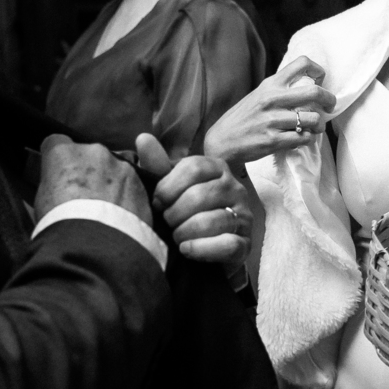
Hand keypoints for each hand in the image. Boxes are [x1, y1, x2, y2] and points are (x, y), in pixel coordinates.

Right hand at [35, 134, 151, 224]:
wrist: (95, 243)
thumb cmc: (59, 223)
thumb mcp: (41, 202)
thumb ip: (51, 184)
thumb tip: (56, 186)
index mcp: (64, 153)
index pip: (56, 143)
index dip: (57, 159)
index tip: (58, 172)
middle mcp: (95, 152)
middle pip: (89, 155)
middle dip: (88, 170)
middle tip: (85, 195)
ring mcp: (122, 165)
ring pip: (115, 167)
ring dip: (111, 181)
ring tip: (107, 207)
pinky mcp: (142, 183)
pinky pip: (133, 184)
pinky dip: (128, 194)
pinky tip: (122, 214)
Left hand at [137, 133, 252, 267]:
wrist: (201, 248)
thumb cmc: (183, 212)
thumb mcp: (169, 187)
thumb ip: (157, 165)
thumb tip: (142, 138)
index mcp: (217, 169)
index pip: (194, 168)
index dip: (168, 187)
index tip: (157, 202)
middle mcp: (235, 188)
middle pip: (201, 195)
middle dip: (174, 213)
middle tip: (166, 222)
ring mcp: (244, 216)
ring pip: (214, 221)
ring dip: (185, 232)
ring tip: (176, 237)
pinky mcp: (246, 243)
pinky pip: (227, 244)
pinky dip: (201, 249)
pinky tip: (186, 249)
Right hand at [204, 56, 336, 167]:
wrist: (221, 141)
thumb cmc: (243, 118)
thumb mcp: (259, 95)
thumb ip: (280, 90)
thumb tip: (308, 87)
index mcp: (270, 84)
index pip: (302, 63)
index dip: (318, 70)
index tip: (320, 81)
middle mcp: (272, 99)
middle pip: (315, 92)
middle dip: (329, 100)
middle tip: (329, 107)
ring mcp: (273, 120)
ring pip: (314, 119)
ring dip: (319, 125)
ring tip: (313, 127)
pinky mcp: (273, 140)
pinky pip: (304, 138)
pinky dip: (307, 139)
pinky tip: (301, 138)